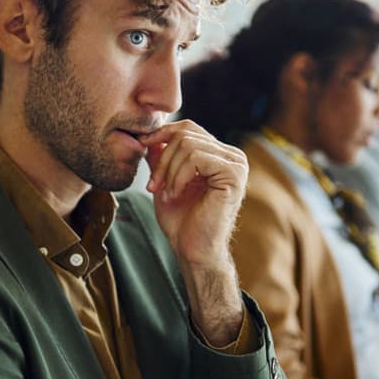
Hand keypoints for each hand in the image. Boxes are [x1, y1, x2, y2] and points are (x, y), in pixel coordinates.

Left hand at [143, 120, 247, 268]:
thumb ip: (161, 156)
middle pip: (186, 134)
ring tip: (165, 193)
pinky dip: (179, 176)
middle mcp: (232, 156)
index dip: (162, 134)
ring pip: (189, 145)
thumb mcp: (165, 180)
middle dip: (162, 159)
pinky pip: (197, 158)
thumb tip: (149, 134)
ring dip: (168, 170)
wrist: (193, 250)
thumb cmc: (181, 221)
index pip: (189, 128)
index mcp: (219, 155)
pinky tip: (176, 194)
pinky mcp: (234, 174)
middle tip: (153, 185)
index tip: (142, 147)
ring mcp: (236, 164)